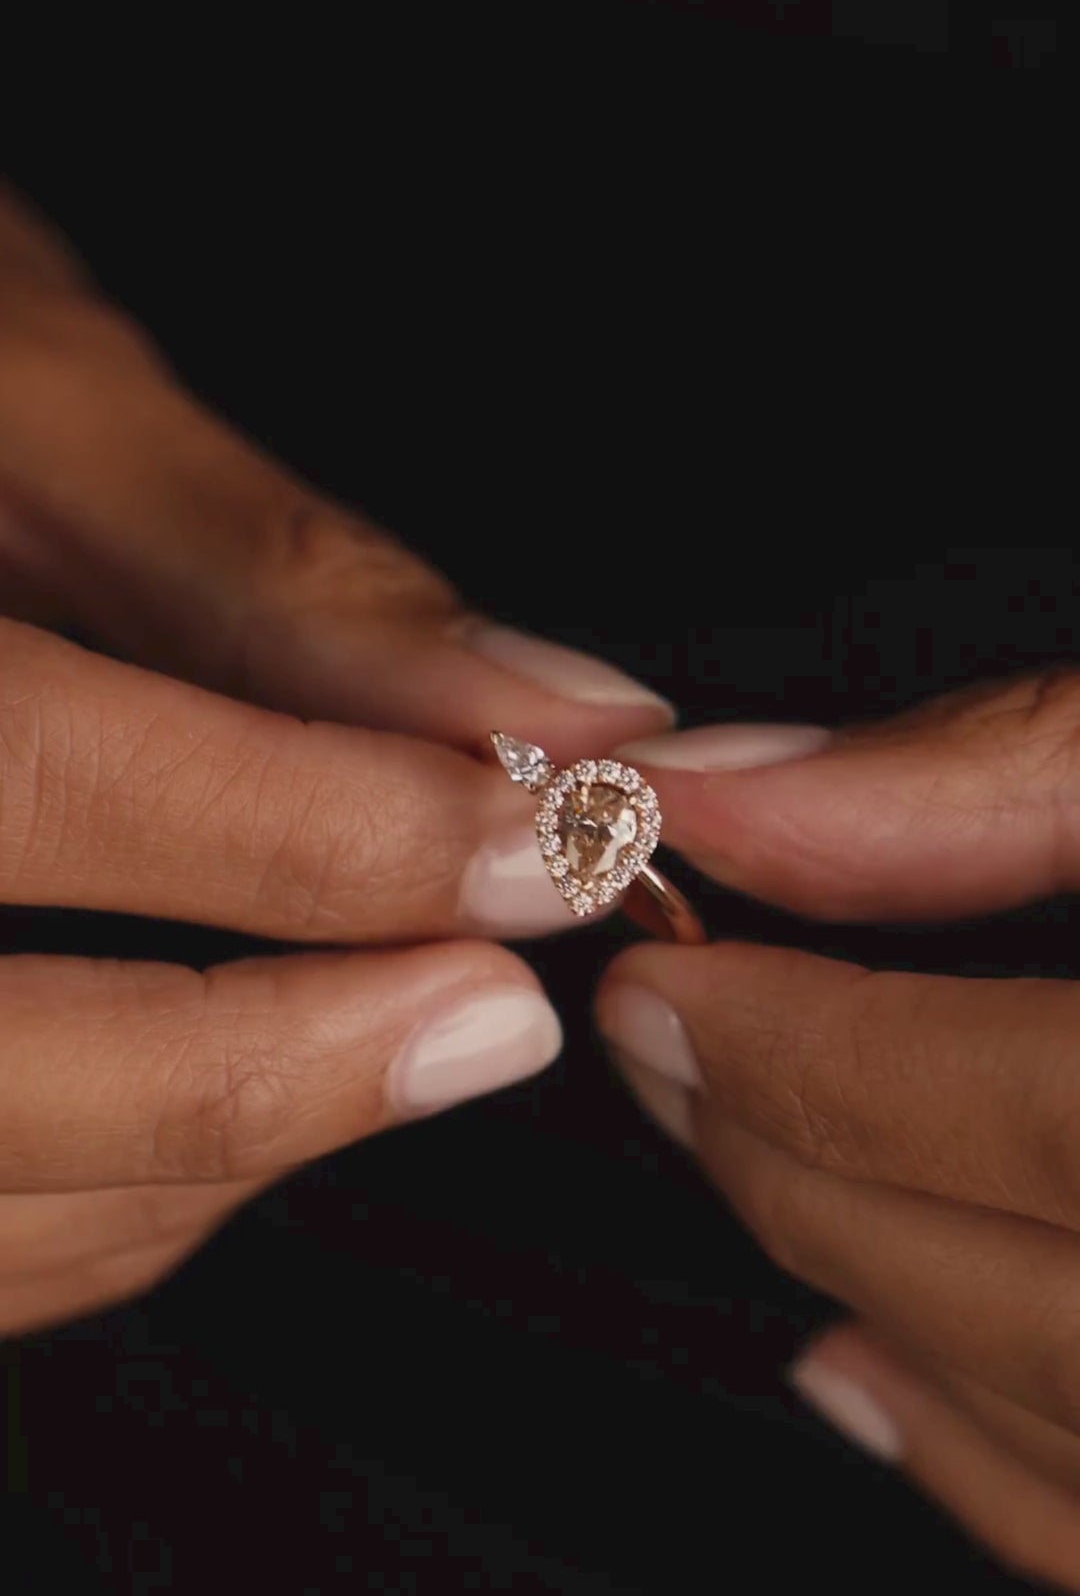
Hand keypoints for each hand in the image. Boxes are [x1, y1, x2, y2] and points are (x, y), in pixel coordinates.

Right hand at [0, 185, 672, 1335]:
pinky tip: (224, 1068)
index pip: (38, 778)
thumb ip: (264, 578)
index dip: (324, 832)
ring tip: (386, 1020)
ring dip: (227, 1147)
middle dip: (287, 1061)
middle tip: (491, 1009)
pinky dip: (123, 1196)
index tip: (544, 840)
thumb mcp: (15, 398)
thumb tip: (547, 711)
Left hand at [597, 676, 1079, 1594]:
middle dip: (811, 1180)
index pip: (1031, 1111)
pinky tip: (864, 1363)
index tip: (672, 988)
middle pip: (1027, 1295)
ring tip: (756, 1187)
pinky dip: (986, 1461)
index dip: (819, 1060)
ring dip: (886, 1315)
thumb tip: (723, 793)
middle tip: (675, 1068)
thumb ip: (992, 778)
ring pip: (1066, 1431)